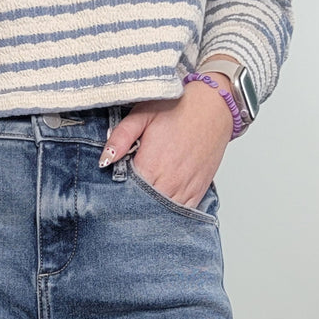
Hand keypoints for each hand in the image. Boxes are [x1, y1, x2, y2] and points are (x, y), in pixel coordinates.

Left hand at [99, 75, 234, 207]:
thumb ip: (120, 137)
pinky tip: (162, 203)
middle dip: (133, 203)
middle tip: (126, 196)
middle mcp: (167, 183)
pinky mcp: (197, 192)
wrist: (213, 106)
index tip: (114, 188)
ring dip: (151, 209)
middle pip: (143, 207)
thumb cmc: (177, 107)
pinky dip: (170, 212)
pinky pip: (180, 213)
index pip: (126, 193)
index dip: (118, 192)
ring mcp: (184, 190)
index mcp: (150, 166)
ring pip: (161, 213)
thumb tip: (104, 160)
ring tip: (143, 200)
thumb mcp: (141, 114)